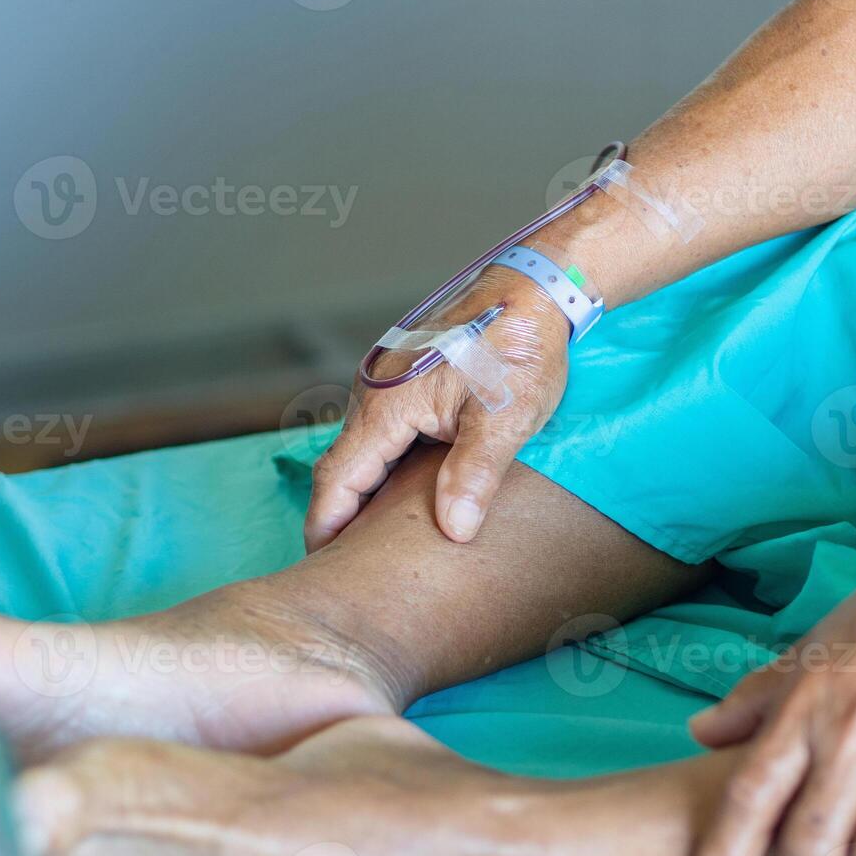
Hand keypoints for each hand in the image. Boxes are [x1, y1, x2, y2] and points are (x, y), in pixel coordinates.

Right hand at [305, 267, 570, 548]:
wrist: (534, 290)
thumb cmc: (520, 348)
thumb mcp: (504, 419)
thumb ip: (473, 475)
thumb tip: (454, 531)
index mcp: (388, 405)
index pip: (338, 479)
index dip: (326, 525)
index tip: (321, 565)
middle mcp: (376, 392)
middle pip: (343, 466)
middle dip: (340, 514)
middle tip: (349, 563)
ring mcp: (388, 382)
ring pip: (363, 447)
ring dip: (364, 489)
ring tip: (375, 536)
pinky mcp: (407, 377)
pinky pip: (382, 429)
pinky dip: (384, 464)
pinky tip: (406, 489)